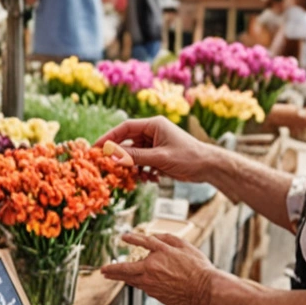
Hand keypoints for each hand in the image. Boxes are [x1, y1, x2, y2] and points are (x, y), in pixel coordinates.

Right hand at [95, 116, 215, 182]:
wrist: (209, 168)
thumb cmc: (188, 157)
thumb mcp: (160, 158)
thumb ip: (135, 156)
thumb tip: (112, 155)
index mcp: (153, 125)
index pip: (125, 128)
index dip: (109, 137)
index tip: (96, 147)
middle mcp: (153, 133)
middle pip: (128, 142)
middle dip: (121, 156)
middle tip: (110, 167)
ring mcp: (155, 145)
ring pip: (134, 155)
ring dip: (134, 167)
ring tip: (139, 177)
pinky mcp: (158, 156)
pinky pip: (142, 162)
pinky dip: (143, 171)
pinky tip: (152, 179)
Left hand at [102, 233, 216, 304]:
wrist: (206, 291)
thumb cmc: (198, 267)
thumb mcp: (185, 247)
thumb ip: (167, 239)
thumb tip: (154, 235)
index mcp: (158, 255)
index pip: (141, 243)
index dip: (131, 239)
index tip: (123, 237)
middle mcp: (151, 271)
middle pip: (125, 270)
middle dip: (112, 269)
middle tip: (102, 270)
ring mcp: (152, 285)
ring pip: (132, 281)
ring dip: (121, 278)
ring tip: (111, 276)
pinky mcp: (157, 295)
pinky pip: (145, 288)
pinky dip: (140, 284)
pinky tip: (139, 283)